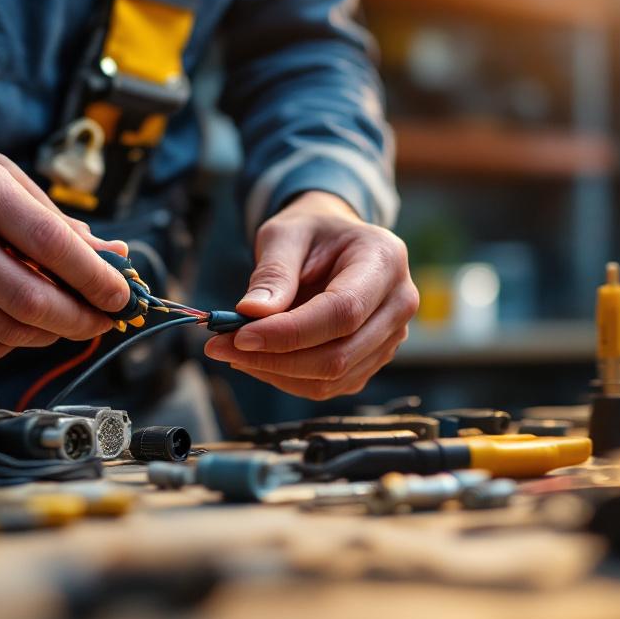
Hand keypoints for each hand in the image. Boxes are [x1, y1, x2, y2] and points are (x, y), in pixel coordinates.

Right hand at [0, 144, 130, 360]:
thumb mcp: (6, 180)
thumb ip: (59, 220)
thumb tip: (115, 256)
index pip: (51, 244)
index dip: (95, 277)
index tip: (122, 294)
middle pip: (33, 299)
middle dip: (82, 318)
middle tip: (105, 319)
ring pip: (13, 329)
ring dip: (54, 332)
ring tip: (72, 319)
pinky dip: (19, 339)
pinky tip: (28, 322)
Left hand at [204, 191, 417, 399]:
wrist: (334, 243)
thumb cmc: (311, 233)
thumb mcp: (285, 234)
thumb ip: (272, 272)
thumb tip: (251, 313)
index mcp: (384, 260)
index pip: (342, 311)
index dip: (290, 332)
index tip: (239, 336)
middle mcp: (399, 303)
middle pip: (340, 354)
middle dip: (275, 358)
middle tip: (220, 346)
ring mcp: (391, 337)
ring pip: (332, 378)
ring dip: (275, 372)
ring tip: (233, 349)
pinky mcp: (372, 360)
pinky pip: (328, 385)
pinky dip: (287, 378)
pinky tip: (258, 357)